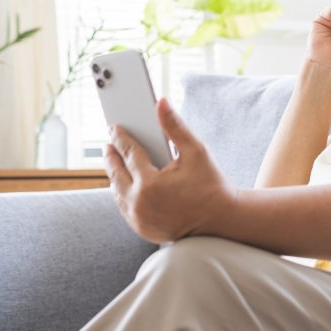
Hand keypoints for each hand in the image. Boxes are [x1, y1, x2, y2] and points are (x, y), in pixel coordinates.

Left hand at [105, 98, 235, 243]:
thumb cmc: (211, 185)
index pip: (128, 153)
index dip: (120, 137)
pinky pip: (124, 207)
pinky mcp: (141, 228)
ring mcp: (138, 218)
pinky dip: (123, 193)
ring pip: (117, 191)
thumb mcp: (196, 152)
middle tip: (109, 143)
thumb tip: (161, 103)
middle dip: (111, 156)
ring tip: (117, 161)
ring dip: (115, 175)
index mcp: (150, 183)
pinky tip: (127, 183)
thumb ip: (175, 126)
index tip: (115, 127)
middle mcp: (139, 203)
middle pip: (116, 173)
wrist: (221, 222)